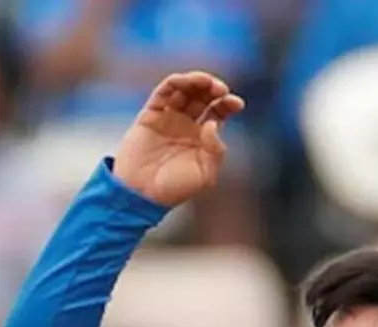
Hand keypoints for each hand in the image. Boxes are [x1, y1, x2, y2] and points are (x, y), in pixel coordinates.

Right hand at [113, 71, 245, 207]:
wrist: (141, 194)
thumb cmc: (174, 189)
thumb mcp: (206, 175)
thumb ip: (215, 150)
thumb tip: (213, 123)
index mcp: (203, 137)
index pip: (219, 112)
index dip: (229, 103)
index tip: (236, 102)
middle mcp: (187, 124)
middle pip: (203, 97)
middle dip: (213, 88)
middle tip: (219, 89)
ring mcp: (168, 118)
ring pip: (184, 90)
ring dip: (195, 81)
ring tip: (204, 81)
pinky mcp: (150, 115)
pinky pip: (162, 93)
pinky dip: (173, 83)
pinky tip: (182, 81)